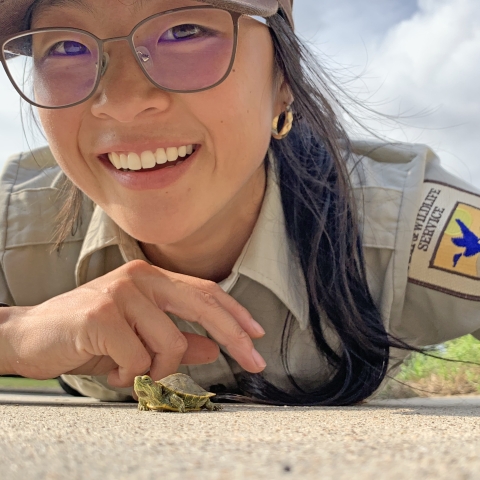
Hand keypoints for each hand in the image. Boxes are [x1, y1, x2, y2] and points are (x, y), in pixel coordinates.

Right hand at [1, 260, 265, 386]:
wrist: (30, 336)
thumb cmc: (88, 335)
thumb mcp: (139, 337)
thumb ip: (177, 339)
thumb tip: (212, 348)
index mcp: (151, 278)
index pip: (205, 291)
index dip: (235, 313)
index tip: (257, 334)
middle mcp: (139, 277)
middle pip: (202, 306)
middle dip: (235, 337)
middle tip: (255, 362)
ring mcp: (120, 293)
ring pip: (170, 343)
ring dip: (155, 368)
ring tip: (127, 367)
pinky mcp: (102, 316)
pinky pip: (138, 358)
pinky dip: (128, 374)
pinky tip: (110, 367)